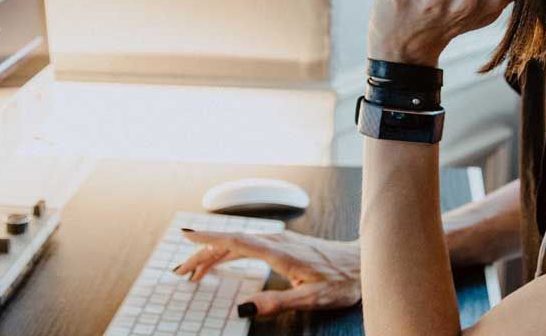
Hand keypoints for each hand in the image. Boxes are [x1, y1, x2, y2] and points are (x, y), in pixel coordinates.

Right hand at [173, 229, 360, 316]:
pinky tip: (224, 259)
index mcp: (278, 251)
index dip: (208, 240)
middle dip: (203, 254)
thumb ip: (276, 303)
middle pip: (230, 242)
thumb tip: (244, 308)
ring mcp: (279, 239)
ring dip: (214, 253)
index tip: (185, 237)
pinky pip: (248, 243)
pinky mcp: (283, 243)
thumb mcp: (311, 298)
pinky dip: (229, 251)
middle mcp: (276, 240)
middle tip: (181, 271)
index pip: (235, 242)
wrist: (364, 263)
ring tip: (195, 270)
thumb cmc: (342, 280)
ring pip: (238, 242)